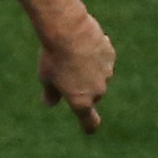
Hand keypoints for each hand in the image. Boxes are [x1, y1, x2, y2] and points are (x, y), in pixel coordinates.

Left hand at [39, 9, 114, 134]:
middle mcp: (97, 91)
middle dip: (82, 88)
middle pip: (92, 95)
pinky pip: (103, 60)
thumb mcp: (45, 77)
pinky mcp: (111, 56)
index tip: (89, 128)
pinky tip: (84, 44)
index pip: (90, 122)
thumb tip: (49, 103)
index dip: (89, 126)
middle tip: (66, 72)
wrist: (68, 30)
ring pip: (99, 76)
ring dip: (90, 70)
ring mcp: (107, 73)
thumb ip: (51, 94)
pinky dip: (96, 55)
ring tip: (73, 54)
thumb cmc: (53, 56)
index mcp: (81, 102)